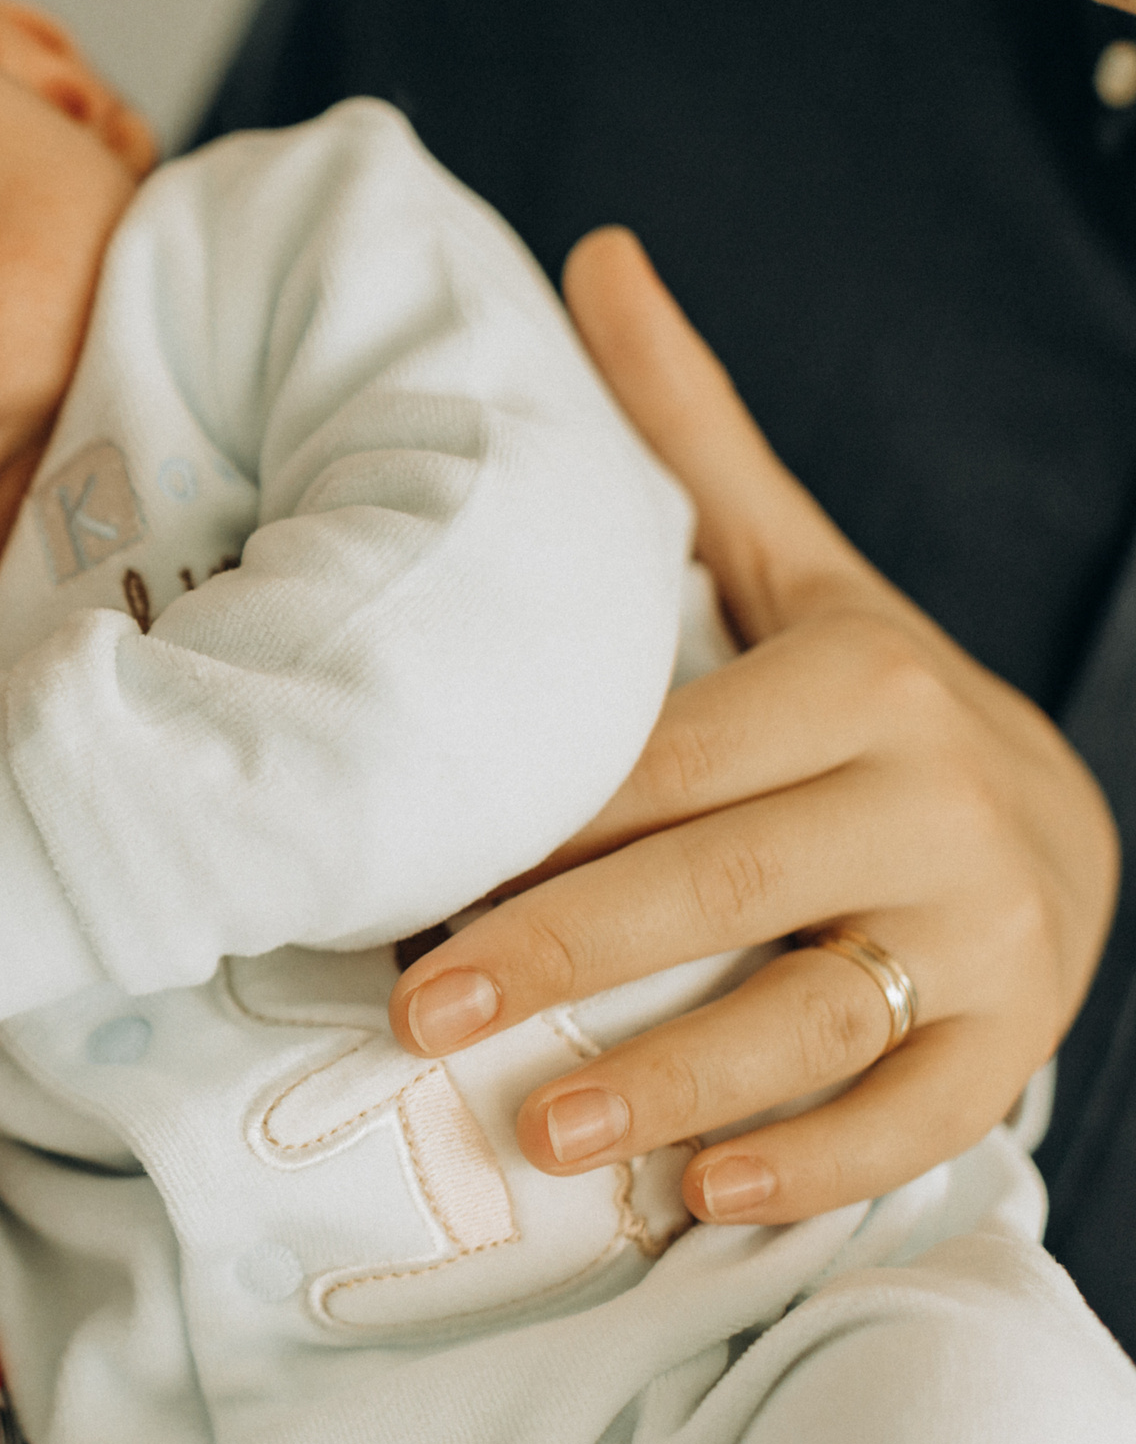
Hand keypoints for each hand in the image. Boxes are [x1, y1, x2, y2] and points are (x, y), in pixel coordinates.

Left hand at [389, 227, 1116, 1224]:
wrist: (1047, 805)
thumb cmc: (861, 694)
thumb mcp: (791, 559)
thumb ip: (685, 431)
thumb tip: (594, 247)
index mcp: (859, 676)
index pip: (660, 760)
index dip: (527, 818)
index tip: (395, 862)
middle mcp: (936, 799)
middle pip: (720, 885)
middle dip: (558, 952)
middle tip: (408, 1006)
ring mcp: (991, 933)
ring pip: (814, 1017)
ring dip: (672, 1079)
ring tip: (534, 1127)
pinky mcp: (1016, 1039)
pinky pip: (915, 1117)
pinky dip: (812, 1162)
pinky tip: (696, 1196)